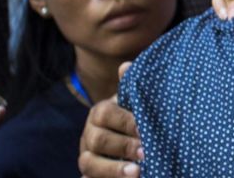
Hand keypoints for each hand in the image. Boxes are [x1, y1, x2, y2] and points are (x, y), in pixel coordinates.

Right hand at [79, 62, 142, 177]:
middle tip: (146, 153)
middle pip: (98, 140)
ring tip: (137, 173)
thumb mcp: (136, 102)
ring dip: (112, 170)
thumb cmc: (136, 118)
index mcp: (100, 113)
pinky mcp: (89, 175)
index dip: (126, 122)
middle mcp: (89, 135)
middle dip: (123, 146)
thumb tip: (126, 66)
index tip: (146, 130)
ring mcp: (87, 157)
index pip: (106, 113)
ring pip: (89, 163)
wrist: (130, 141)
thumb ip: (133, 87)